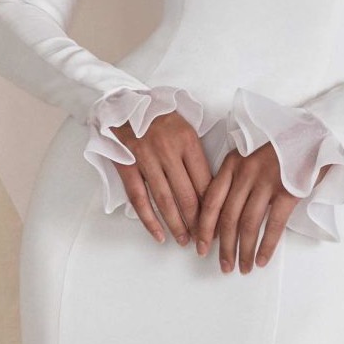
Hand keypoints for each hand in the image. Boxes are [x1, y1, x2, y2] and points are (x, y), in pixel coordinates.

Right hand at [111, 109, 212, 244]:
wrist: (124, 102)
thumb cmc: (159, 116)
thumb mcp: (185, 126)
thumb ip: (196, 154)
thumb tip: (212, 188)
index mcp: (188, 141)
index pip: (205, 181)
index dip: (213, 206)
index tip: (219, 222)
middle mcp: (168, 151)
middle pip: (188, 195)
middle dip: (198, 222)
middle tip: (204, 240)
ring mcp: (146, 159)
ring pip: (165, 200)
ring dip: (176, 225)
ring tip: (184, 241)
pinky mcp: (127, 166)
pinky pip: (139, 199)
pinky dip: (149, 220)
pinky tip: (158, 234)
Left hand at [194, 142, 320, 273]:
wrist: (313, 135)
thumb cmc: (280, 149)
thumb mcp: (250, 156)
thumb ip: (235, 178)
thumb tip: (223, 216)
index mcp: (232, 164)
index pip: (211, 201)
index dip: (205, 228)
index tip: (201, 247)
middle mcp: (246, 172)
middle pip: (228, 217)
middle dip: (224, 246)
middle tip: (224, 266)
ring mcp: (267, 181)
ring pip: (248, 224)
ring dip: (244, 250)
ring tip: (243, 268)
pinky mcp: (288, 191)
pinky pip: (274, 225)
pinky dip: (266, 245)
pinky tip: (262, 260)